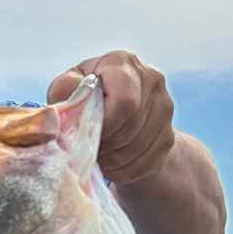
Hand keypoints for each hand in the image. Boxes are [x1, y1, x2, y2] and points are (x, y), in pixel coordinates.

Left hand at [47, 50, 174, 183]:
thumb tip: (65, 105)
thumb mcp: (67, 87)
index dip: (105, 124)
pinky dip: (122, 170)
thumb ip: (64, 91)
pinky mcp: (168, 137)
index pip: (125, 101)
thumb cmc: (84, 97)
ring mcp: (164, 108)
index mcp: (123, 63)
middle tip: (88, 147)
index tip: (88, 132)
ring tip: (96, 155)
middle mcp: (151, 79)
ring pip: (137, 148)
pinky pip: (144, 164)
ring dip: (110, 159)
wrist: (115, 116)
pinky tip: (110, 164)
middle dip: (104, 143)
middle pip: (130, 127)